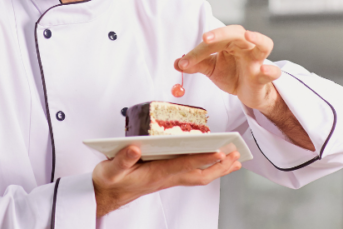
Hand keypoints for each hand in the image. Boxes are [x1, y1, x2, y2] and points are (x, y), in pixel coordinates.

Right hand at [92, 144, 240, 216]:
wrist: (106, 195)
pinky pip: (193, 175)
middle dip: (219, 166)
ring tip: (235, 161)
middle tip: (236, 156)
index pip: (182, 165)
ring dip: (218, 169)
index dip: (201, 158)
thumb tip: (135, 148)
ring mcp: (168, 179)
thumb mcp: (111, 169)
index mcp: (154, 175)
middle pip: (199, 174)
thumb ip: (123, 159)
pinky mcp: (167, 177)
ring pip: (199, 176)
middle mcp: (165, 178)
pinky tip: (214, 164)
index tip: (217, 151)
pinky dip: (207, 168)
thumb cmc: (109, 181)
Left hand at [175, 25, 279, 110]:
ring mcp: (257, 61)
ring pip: (264, 44)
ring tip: (248, 35)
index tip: (184, 62)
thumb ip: (196, 64)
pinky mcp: (264, 77)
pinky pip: (273, 72)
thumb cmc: (232, 74)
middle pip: (237, 32)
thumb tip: (177, 63)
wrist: (249, 93)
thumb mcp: (211, 69)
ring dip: (257, 38)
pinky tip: (264, 69)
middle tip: (206, 38)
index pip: (214, 40)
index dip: (198, 51)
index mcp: (230, 42)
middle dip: (221, 34)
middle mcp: (245, 47)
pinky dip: (271, 70)